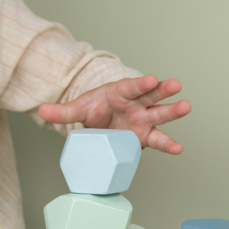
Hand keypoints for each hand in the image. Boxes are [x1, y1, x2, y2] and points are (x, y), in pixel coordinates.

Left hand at [38, 75, 190, 153]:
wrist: (101, 122)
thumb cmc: (95, 109)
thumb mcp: (79, 108)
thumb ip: (63, 111)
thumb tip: (41, 110)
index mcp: (122, 91)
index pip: (132, 86)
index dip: (141, 83)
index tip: (152, 79)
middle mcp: (137, 103)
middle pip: (153, 95)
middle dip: (164, 90)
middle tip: (175, 84)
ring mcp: (144, 119)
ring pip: (160, 114)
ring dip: (173, 111)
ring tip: (186, 107)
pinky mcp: (146, 135)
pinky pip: (159, 140)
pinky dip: (169, 144)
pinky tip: (178, 148)